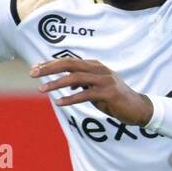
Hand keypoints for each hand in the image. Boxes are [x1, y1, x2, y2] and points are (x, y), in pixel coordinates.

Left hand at [30, 58, 153, 126]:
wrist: (138, 109)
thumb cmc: (116, 99)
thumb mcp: (97, 88)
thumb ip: (83, 83)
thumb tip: (67, 84)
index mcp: (95, 66)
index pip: (69, 61)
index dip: (50, 64)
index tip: (35, 68)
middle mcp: (99, 69)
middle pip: (69, 65)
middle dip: (49, 69)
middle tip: (33, 73)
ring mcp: (104, 80)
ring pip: (75, 79)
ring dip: (56, 84)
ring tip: (42, 90)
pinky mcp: (108, 93)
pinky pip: (85, 95)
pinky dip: (70, 98)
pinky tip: (59, 103)